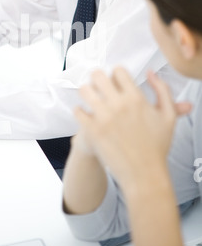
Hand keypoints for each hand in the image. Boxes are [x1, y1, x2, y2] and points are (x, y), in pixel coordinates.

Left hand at [74, 68, 191, 189]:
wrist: (144, 174)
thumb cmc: (156, 147)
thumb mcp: (168, 116)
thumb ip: (163, 90)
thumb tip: (150, 73)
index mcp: (136, 98)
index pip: (118, 70)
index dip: (116, 75)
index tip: (116, 82)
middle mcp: (118, 105)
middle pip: (98, 75)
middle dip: (98, 79)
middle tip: (100, 87)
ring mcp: (103, 117)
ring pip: (84, 90)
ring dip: (87, 92)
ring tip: (91, 99)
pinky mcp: (92, 131)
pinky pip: (77, 111)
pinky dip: (80, 111)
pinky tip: (86, 115)